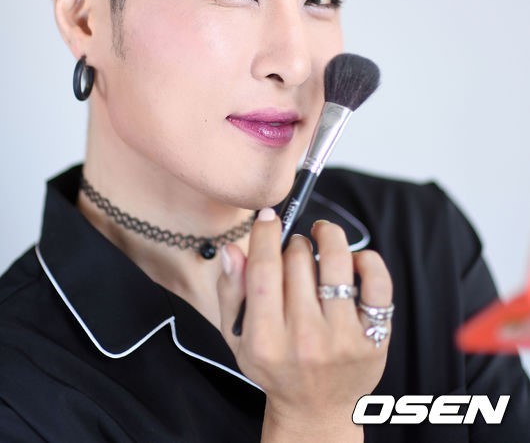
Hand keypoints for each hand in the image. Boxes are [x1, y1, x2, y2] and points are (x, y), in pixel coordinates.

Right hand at [217, 209, 391, 440]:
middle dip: (293, 242)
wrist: (316, 411)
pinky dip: (365, 259)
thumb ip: (232, 292)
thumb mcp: (239, 337)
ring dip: (327, 236)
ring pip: (336, 261)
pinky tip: (351, 260)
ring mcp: (342, 339)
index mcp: (266, 340)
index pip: (264, 269)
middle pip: (297, 260)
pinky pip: (377, 281)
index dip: (265, 233)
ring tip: (321, 235)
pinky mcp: (374, 337)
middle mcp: (305, 340)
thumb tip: (232, 249)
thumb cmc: (274, 367)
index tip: (268, 217)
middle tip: (293, 247)